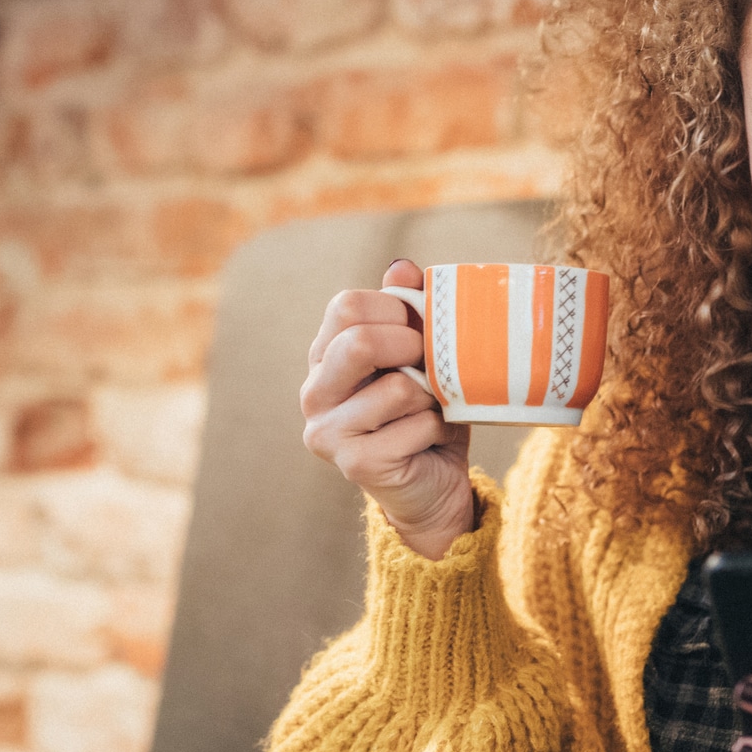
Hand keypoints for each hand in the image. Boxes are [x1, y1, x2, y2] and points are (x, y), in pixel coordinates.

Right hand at [300, 260, 475, 558]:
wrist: (435, 485)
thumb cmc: (425, 413)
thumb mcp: (421, 355)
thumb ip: (407, 310)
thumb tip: (400, 267)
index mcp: (324, 356)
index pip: (346, 306)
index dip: (396, 308)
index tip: (423, 326)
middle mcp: (314, 392)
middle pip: (359, 342)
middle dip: (412, 346)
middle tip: (433, 362)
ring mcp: (327, 432)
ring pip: (397, 387)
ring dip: (431, 396)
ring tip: (430, 409)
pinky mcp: (354, 463)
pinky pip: (415, 425)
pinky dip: (437, 428)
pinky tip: (429, 440)